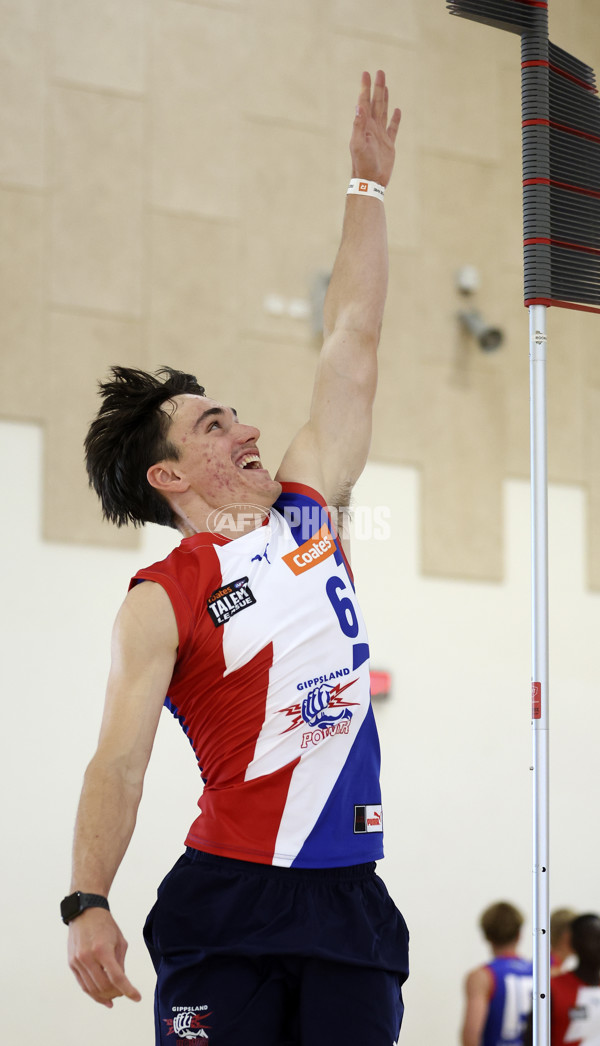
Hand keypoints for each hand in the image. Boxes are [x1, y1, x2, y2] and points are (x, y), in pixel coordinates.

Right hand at [68, 907, 141, 1007]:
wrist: (85, 912)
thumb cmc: (105, 925)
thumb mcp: (119, 941)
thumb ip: (120, 963)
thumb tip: (121, 983)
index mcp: (102, 950)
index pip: (117, 978)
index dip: (128, 990)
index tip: (137, 997)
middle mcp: (87, 957)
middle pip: (104, 986)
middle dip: (117, 993)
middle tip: (124, 993)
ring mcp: (78, 962)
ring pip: (92, 989)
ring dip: (105, 996)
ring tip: (115, 996)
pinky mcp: (72, 964)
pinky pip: (83, 985)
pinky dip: (93, 994)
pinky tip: (102, 998)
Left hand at [350, 70, 400, 186]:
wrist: (370, 182)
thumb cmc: (362, 164)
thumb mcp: (358, 144)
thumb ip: (358, 125)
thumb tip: (359, 107)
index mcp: (363, 126)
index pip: (364, 103)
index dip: (365, 88)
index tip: (366, 74)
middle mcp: (371, 128)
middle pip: (375, 103)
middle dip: (377, 88)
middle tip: (379, 72)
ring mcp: (380, 135)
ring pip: (383, 112)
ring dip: (385, 98)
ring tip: (385, 85)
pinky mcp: (389, 144)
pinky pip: (393, 128)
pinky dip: (395, 119)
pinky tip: (396, 110)